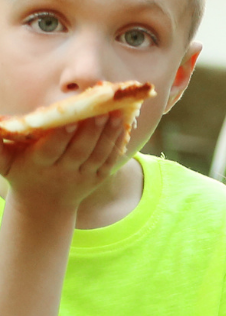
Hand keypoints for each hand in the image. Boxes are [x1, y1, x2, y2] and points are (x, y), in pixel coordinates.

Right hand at [0, 115, 128, 212]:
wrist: (43, 203)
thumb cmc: (22, 173)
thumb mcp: (5, 163)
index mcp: (39, 165)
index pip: (52, 150)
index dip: (61, 137)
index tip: (70, 121)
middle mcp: (63, 173)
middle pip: (80, 152)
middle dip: (91, 132)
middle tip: (102, 112)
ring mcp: (82, 177)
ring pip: (98, 156)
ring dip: (109, 135)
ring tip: (117, 114)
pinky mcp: (97, 178)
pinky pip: (110, 161)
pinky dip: (117, 145)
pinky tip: (123, 127)